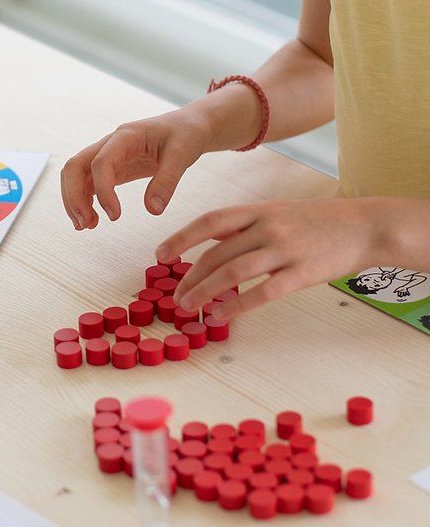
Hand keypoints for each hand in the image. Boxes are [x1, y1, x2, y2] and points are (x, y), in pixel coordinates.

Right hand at [60, 108, 211, 229]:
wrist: (187, 126)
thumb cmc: (185, 135)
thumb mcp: (182, 155)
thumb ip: (167, 182)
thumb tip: (153, 210)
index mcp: (126, 136)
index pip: (101, 162)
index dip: (103, 190)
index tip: (114, 216)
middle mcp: (110, 144)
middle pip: (75, 166)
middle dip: (74, 196)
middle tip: (87, 224)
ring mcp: (107, 155)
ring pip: (75, 175)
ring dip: (74, 200)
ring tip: (87, 226)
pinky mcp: (111, 167)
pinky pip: (87, 182)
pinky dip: (83, 200)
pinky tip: (90, 219)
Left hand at [158, 197, 384, 318]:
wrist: (364, 226)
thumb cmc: (316, 221)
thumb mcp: (275, 212)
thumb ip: (243, 225)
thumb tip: (209, 240)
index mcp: (256, 210)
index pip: (209, 221)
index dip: (181, 237)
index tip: (160, 255)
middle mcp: (266, 226)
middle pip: (217, 252)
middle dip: (190, 276)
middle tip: (175, 296)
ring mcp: (284, 249)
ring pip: (233, 272)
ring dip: (206, 292)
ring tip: (190, 307)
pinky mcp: (302, 273)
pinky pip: (263, 292)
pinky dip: (238, 305)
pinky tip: (222, 316)